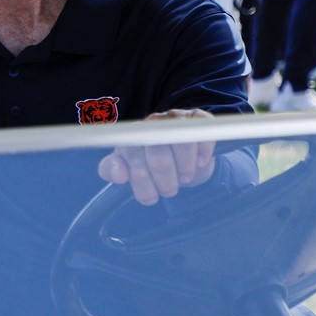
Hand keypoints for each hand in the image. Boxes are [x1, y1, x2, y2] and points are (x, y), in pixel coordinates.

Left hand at [96, 108, 215, 205]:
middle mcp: (150, 123)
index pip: (132, 154)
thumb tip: (119, 174)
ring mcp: (175, 118)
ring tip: (184, 178)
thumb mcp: (129, 169)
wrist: (183, 159)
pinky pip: (201, 132)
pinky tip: (199, 163)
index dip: (141, 178)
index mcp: (131, 136)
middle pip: (157, 152)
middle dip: (164, 178)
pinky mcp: (198, 117)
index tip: (150, 197)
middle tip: (169, 191)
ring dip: (184, 166)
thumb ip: (113, 170)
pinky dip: (202, 151)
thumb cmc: (150, 165)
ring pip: (181, 142)